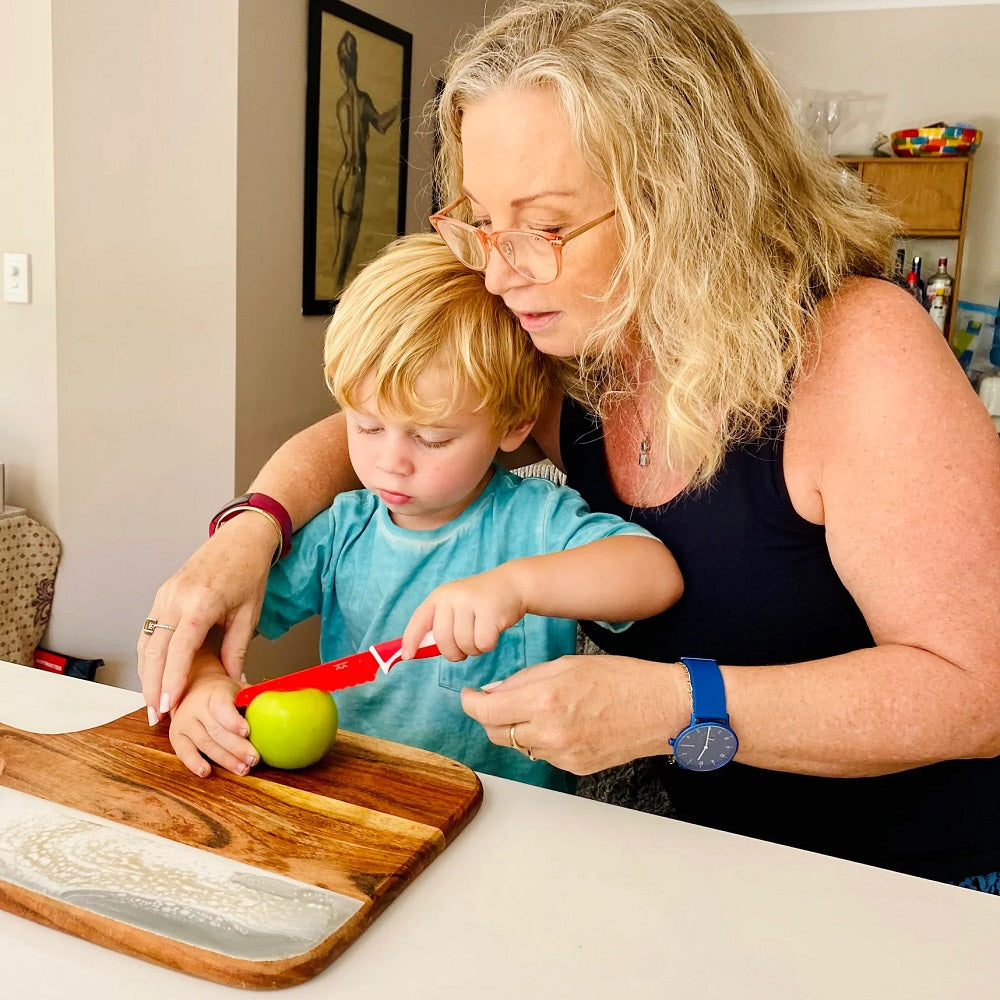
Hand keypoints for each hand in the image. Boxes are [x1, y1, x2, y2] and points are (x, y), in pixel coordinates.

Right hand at [137, 516, 273, 720]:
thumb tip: (231, 682)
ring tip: (152, 702)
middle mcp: (176, 598)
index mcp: (201, 603)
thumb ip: (237, 650)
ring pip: (146, 640)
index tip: (169, 706)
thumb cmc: (249, 572)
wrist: (241, 537)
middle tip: (156, 714)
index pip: (179, 649)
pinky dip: (148, 654)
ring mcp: (165, 594)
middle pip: (154, 649)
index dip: (171, 680)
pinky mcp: (163, 593)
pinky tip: (152, 674)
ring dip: (146, 673)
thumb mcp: (249, 614)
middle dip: (152, 685)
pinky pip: (149, 628)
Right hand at [168, 673, 258, 777]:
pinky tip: (206, 772)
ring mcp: (184, 721)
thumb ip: (255, 697)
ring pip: (204, 743)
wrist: (194, 688)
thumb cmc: (224, 693)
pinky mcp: (176, 736)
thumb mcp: (239, 688)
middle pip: (216, 730)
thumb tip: (280, 704)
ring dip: (224, 759)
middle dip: (236, 747)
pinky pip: (183, 752)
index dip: (233, 721)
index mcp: (214, 692)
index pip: (221, 707)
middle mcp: (196, 706)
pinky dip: (194, 763)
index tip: (247, 732)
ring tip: (242, 769)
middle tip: (254, 759)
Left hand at [401, 566, 526, 660]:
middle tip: (465, 648)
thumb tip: (417, 651)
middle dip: (454, 653)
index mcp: (439, 596)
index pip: (419, 621)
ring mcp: (470, 602)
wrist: (513, 584)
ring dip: (474, 648)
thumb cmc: (482, 603)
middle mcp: (451, 597)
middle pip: (443, 640)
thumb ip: (440, 625)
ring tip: (482, 633)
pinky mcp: (489, 610)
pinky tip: (493, 631)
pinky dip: (489, 645)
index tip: (407, 655)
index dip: (410, 640)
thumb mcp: (457, 606)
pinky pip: (483, 644)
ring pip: (464, 645)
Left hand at [460, 654, 688, 773]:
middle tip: (496, 701)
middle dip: (490, 716)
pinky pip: (542, 755)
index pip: (488, 710)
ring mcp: (563, 754)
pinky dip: (540, 740)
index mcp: (546, 699)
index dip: (471, 703)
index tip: (469, 695)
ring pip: (518, 745)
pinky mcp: (575, 767)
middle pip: (496, 732)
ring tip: (536, 708)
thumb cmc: (621, 678)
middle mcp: (550, 731)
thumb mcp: (567, 664)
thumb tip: (493, 691)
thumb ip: (525, 679)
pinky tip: (559, 723)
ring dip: (515, 728)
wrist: (662, 708)